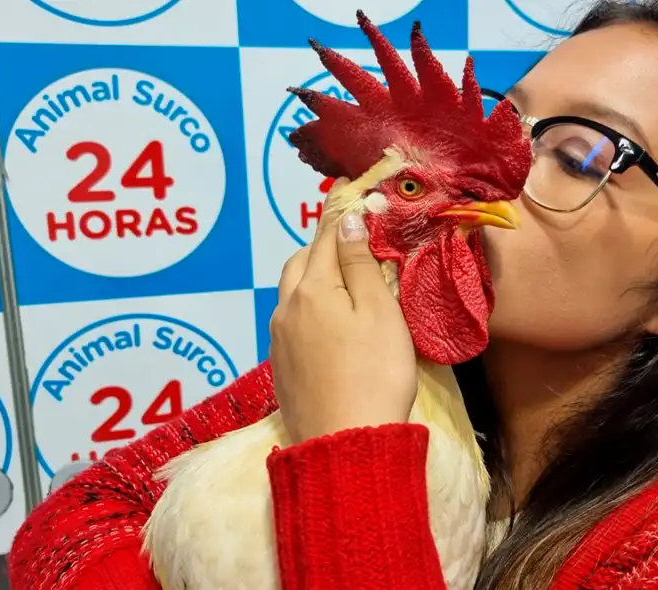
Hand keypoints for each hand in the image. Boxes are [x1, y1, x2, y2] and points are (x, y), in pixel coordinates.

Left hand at [269, 182, 417, 444]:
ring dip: (313, 279)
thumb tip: (346, 219)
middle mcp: (286, 308)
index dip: (340, 211)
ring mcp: (279, 341)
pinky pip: (291, 323)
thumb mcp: (379, 311)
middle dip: (322, 246)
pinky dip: (308, 309)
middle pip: (300, 263)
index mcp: (312, 288)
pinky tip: (329, 325)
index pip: (325, 236)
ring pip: (292, 294)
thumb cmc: (374, 372)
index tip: (351, 187)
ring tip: (343, 284)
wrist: (345, 444)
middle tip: (353, 245)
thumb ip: (360, 263)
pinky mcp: (281, 369)